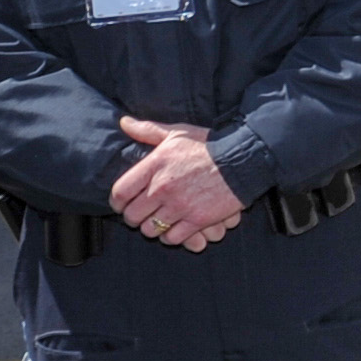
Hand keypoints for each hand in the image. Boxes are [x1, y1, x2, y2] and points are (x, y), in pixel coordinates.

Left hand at [112, 117, 241, 249]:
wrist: (243, 159)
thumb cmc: (209, 145)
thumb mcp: (177, 133)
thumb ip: (148, 130)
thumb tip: (124, 123)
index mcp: (155, 165)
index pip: (121, 192)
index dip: (117, 202)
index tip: (121, 204)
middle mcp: (163, 187)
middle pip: (132, 215)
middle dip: (133, 217)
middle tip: (140, 215)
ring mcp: (180, 205)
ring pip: (150, 229)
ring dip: (151, 228)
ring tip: (158, 221)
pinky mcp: (197, 219)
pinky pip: (172, 238)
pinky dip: (170, 236)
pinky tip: (174, 228)